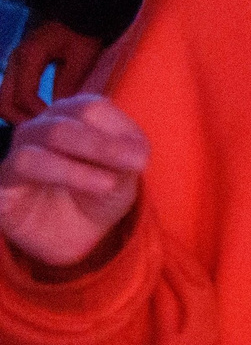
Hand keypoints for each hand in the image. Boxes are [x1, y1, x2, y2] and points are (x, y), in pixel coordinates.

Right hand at [0, 21, 107, 124]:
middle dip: (20, 120)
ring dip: (18, 115)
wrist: (78, 11)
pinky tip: (39, 117)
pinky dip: (20, 108)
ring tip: (41, 128)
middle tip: (43, 133)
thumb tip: (60, 112)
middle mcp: (15, 60)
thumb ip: (70, 82)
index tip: (55, 125)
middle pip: (3, 102)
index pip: (24, 96)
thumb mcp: (82, 55)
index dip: (37, 115)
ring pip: (3, 100)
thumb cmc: (83, 31)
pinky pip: (11, 94)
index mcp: (29, 55)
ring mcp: (14, 64)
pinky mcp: (19, 69)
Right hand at [0, 95, 146, 268]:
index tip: (143, 159)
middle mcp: (44, 125)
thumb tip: (138, 152)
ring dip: (85, 157)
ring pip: (49, 135)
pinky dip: (60, 172)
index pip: (94, 108)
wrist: (70, 236)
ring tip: (109, 184)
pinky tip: (81, 189)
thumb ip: (129, 161)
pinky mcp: (4, 176)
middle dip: (107, 142)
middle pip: (73, 116)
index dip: (121, 130)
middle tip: (136, 165)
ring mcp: (20, 148)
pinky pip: (24, 163)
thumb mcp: (123, 179)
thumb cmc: (98, 194)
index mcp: (75, 115)